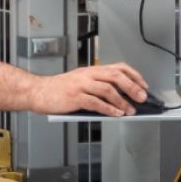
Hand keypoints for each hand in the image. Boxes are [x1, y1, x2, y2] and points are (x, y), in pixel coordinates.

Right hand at [29, 62, 148, 115]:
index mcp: (91, 70)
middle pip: (115, 76)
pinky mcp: (74, 97)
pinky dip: (108, 109)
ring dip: (122, 100)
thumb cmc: (58, 90)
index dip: (133, 75)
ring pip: (107, 89)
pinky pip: (95, 102)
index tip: (143, 85)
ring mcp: (80, 85)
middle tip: (142, 97)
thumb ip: (97, 87)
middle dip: (132, 87)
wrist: (37, 92)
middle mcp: (87, 75)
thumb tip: (120, 98)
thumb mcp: (80, 82)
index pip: (117, 67)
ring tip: (130, 110)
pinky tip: (115, 114)